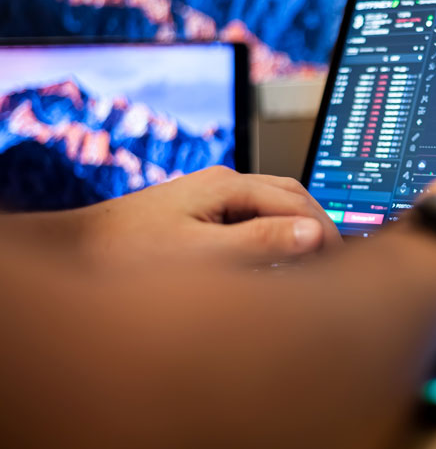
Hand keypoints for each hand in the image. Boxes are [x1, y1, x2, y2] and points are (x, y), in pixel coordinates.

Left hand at [77, 166, 341, 273]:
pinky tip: (278, 260)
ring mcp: (214, 196)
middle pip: (291, 196)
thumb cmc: (130, 253)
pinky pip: (255, 218)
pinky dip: (276, 235)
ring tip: (315, 263)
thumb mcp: (203, 253)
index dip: (324, 231)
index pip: (297, 202)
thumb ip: (261, 242)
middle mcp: (224, 183)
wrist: (80, 252)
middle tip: (336, 263)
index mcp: (227, 184)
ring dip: (298, 229)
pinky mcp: (205, 212)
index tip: (341, 264)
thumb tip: (313, 234)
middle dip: (318, 225)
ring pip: (275, 206)